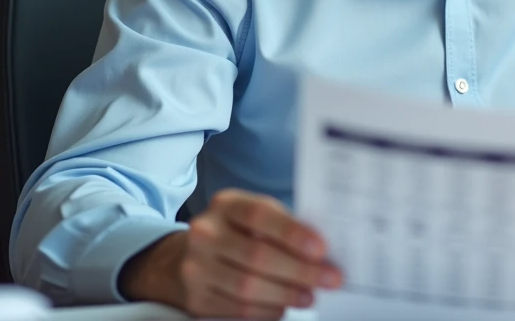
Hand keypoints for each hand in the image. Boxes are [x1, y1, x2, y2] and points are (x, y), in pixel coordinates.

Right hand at [119, 188, 342, 318]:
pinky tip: (284, 306)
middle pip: (257, 255)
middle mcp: (205, 232)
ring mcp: (196, 267)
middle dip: (300, 270)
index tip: (321, 249)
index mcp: (225, 204)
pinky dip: (267, 310)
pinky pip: (237, 309)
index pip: (260, 215)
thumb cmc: (236, 233)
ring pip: (248, 286)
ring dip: (286, 294)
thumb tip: (322, 252)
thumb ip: (283, 226)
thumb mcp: (254, 217)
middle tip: (330, 279)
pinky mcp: (196, 297)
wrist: (185, 257)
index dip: (292, 233)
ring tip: (310, 295)